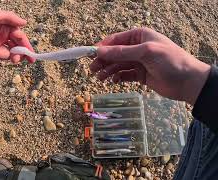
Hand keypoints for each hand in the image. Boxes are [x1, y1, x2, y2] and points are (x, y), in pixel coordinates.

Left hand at [0, 7, 34, 62]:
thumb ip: (9, 18)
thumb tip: (25, 22)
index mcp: (3, 25)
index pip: (20, 36)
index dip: (26, 45)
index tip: (30, 56)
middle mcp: (0, 35)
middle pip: (16, 48)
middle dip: (16, 54)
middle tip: (15, 60)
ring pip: (5, 55)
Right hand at [90, 28, 210, 104]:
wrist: (188, 82)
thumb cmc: (170, 61)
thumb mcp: (145, 52)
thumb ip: (121, 52)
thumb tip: (98, 51)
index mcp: (140, 36)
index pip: (116, 40)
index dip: (102, 47)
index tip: (90, 55)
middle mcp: (137, 47)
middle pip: (114, 53)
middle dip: (103, 61)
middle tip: (92, 70)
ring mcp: (138, 62)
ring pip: (118, 65)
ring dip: (108, 71)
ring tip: (100, 78)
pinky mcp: (140, 75)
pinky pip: (124, 75)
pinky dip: (117, 78)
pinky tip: (113, 81)